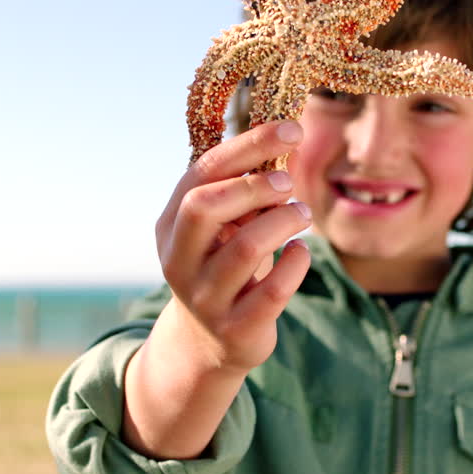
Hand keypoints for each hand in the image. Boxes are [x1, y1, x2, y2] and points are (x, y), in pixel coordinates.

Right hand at [154, 120, 311, 373]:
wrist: (210, 344)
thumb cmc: (224, 266)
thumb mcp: (222, 228)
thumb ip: (243, 190)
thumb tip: (287, 137)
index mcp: (171, 226)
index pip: (202, 174)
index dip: (248, 146)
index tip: (292, 129)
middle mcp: (179, 261)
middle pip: (204, 207)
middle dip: (254, 186)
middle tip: (288, 182)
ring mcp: (205, 297)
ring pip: (245, 247)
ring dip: (283, 221)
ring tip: (302, 214)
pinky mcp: (236, 328)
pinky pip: (272, 290)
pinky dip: (296, 263)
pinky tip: (301, 251)